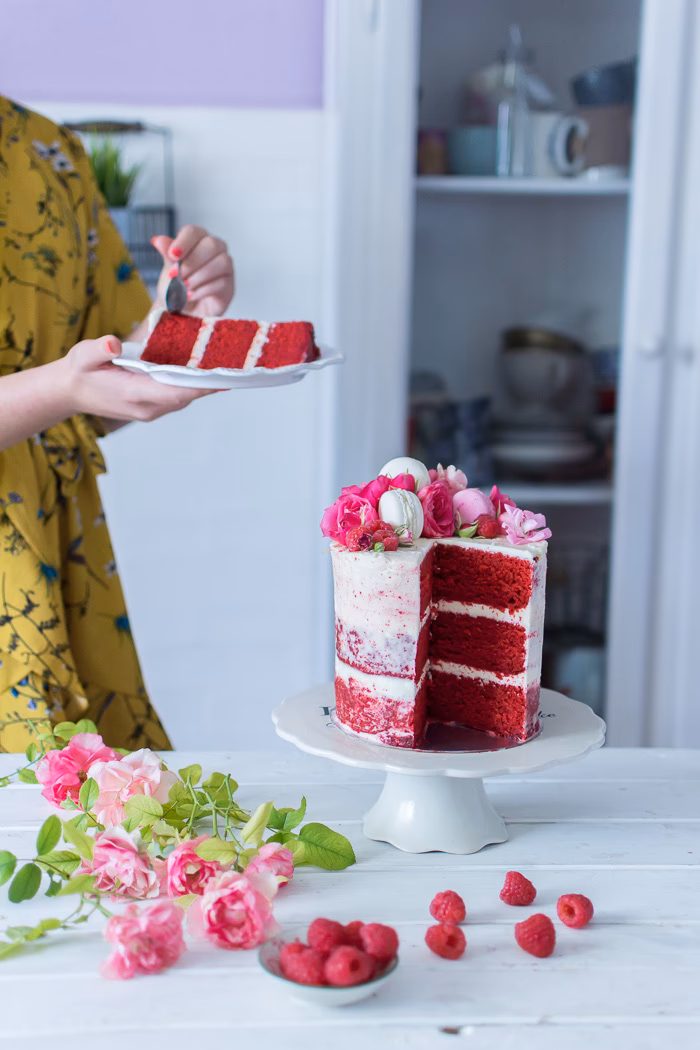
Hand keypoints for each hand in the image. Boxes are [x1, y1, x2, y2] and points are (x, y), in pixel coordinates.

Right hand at [60, 335, 214, 422]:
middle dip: (209, 383)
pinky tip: (205, 371)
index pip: (175, 392)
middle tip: (236, 367)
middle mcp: (147, 407)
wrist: (70, 392)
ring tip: (227, 366)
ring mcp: (150, 410)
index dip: (200, 386)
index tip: (222, 378)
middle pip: (186, 396)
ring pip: (184, 398)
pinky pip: (177, 396)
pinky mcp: (152, 406)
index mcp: (134, 395)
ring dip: (203, 385)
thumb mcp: (82, 355)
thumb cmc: (79, 372)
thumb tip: (113, 344)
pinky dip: (192, 385)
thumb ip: (98, 349)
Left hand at [152, 226, 233, 317]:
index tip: (173, 255)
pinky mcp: (229, 286)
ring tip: (183, 287)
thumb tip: (158, 240)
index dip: (184, 242)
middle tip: (176, 275)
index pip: (194, 232)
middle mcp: (215, 250)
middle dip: (192, 261)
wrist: (182, 312)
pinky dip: (203, 290)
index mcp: (197, 240)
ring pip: (221, 262)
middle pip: (211, 244)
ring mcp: (225, 267)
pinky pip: (222, 283)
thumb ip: (167, 256)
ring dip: (198, 276)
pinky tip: (191, 295)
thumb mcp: (168, 271)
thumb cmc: (176, 288)